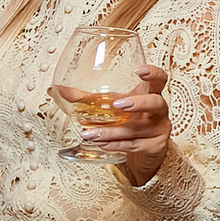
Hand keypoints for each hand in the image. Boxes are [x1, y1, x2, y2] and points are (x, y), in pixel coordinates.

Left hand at [70, 65, 171, 186]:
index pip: (159, 79)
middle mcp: (159, 111)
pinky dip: (115, 144)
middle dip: (138, 103)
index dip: (152, 73)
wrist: (144, 150)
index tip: (139, 69)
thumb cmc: (129, 121)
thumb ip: (88, 99)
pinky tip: (101, 143)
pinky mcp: (154, 147)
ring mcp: (159, 129)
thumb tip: (60, 90)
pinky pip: (133, 145)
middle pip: (155, 103)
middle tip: (117, 104)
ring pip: (136, 128)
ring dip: (112, 131)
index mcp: (151, 94)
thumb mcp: (112, 107)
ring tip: (90, 133)